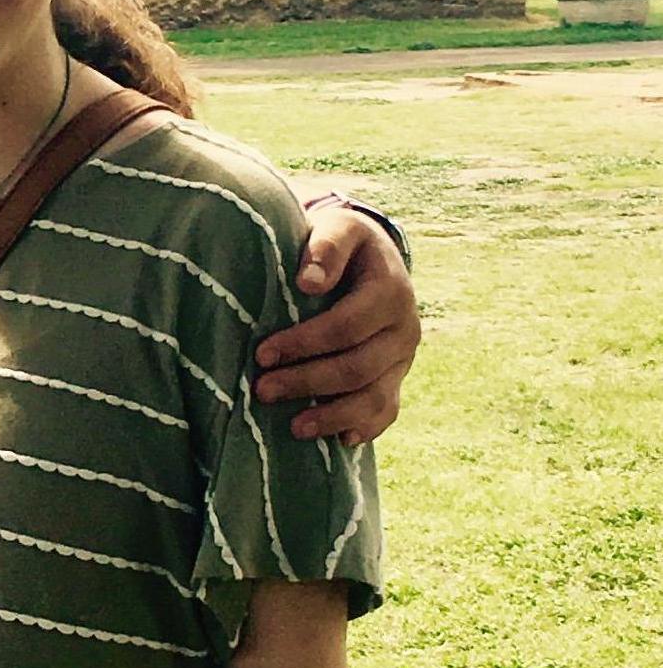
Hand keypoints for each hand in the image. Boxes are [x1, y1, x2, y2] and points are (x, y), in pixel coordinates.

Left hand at [253, 205, 418, 446]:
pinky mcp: (398, 375)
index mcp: (391, 292)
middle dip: (307, 382)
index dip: (304, 343)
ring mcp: (404, 357)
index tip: (262, 354)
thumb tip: (309, 282)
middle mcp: (405, 329)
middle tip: (262, 390)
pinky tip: (340, 440)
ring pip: (375, 397)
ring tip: (294, 427)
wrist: (372, 252)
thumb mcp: (338, 227)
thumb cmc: (344, 238)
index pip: (345, 327)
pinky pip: (388, 409)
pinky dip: (365, 427)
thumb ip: (326, 248)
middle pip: (357, 367)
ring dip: (334, 415)